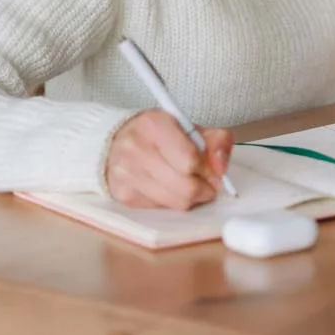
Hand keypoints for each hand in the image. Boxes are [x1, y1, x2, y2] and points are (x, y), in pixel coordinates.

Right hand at [105, 110, 232, 209]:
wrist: (113, 142)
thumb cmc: (157, 135)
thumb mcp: (188, 127)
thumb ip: (216, 140)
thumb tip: (221, 168)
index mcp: (154, 125)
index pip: (190, 160)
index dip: (208, 170)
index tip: (213, 170)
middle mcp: (136, 148)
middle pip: (186, 186)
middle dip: (204, 189)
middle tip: (207, 184)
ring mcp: (127, 174)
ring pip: (176, 202)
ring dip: (191, 198)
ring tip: (190, 186)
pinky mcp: (123, 195)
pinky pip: (162, 208)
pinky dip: (172, 201)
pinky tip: (168, 188)